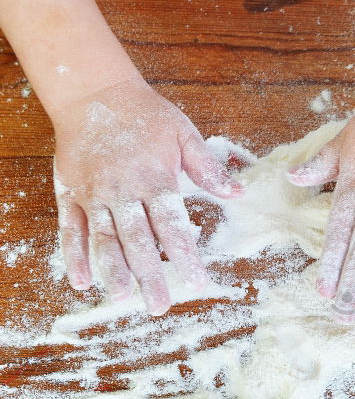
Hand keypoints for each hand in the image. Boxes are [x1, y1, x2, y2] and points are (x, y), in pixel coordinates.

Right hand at [52, 79, 242, 313]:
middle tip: (160, 306)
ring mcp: (95, 194)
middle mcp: (123, 191)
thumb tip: (238, 194)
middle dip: (150, 276)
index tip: (197, 284)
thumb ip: (208, 168)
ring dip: (113, 270)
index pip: (173, 226)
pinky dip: (74, 255)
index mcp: (155, 179)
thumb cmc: (146, 115)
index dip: (185, 257)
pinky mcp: (71, 193)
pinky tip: (81, 281)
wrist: (94, 92)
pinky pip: (71, 228)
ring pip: (104, 239)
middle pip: (138, 241)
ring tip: (123, 298)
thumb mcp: (184, 134)